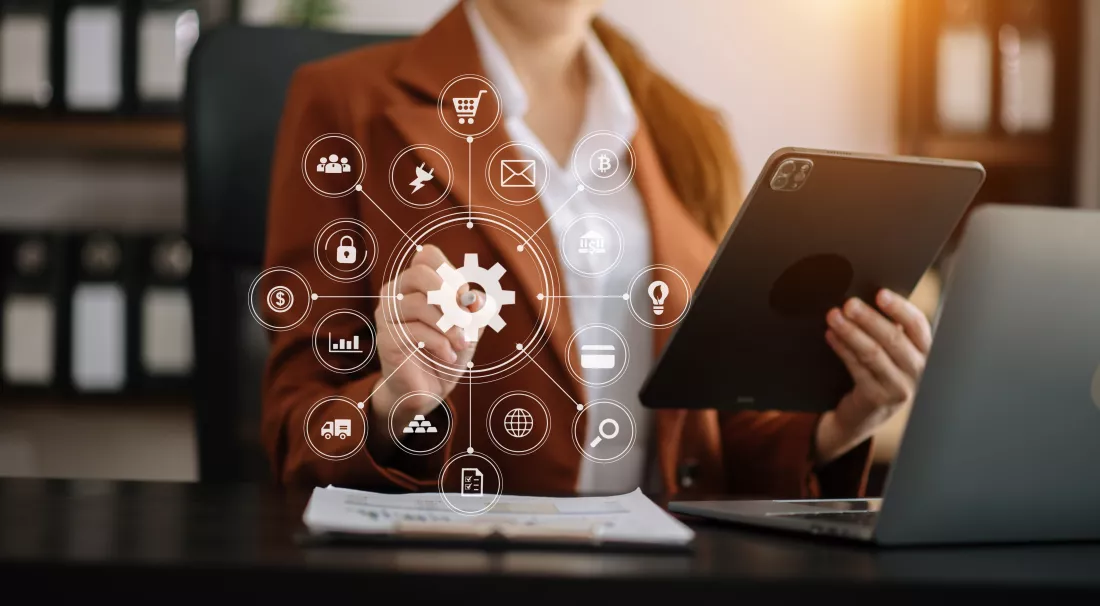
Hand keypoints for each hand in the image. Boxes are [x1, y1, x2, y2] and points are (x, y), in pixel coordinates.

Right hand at [368, 245, 482, 460]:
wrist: (429, 389)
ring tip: (461, 343)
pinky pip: (414, 331)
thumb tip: (476, 298)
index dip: (451, 273)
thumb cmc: (448, 351)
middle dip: (449, 295)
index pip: (427, 256)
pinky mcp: (386, 339)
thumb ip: (475, 309)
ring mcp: (388, 315)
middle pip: (418, 273)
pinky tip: (448, 356)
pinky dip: (439, 344)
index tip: (465, 298)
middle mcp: (397, 293)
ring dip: (449, 325)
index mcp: (416, 283)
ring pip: (418, 304)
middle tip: (466, 319)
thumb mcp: (470, 327)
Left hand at [814, 289, 932, 463]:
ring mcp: (899, 388)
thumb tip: (865, 297)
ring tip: (833, 316)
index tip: (880, 294)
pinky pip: (857, 368)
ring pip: (873, 353)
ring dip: (851, 332)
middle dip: (869, 319)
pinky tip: (831, 335)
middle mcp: (918, 371)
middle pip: (894, 339)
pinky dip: (842, 349)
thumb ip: (889, 328)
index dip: (900, 308)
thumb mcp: (892, 352)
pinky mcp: (877, 398)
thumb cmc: (880, 371)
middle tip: (849, 304)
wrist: (865, 414)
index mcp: (924, 352)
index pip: (918, 326)